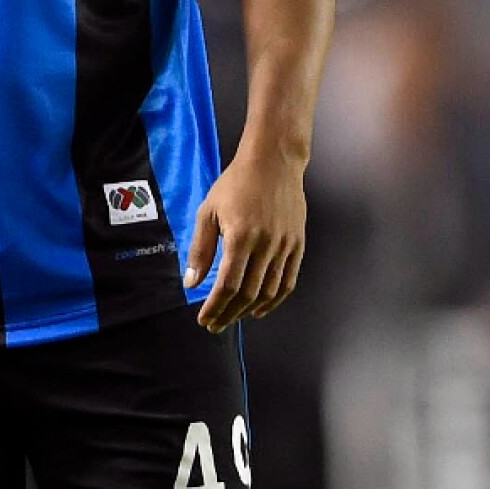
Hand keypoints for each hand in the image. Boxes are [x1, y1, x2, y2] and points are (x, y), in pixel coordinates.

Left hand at [186, 146, 306, 332]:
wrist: (273, 163)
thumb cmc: (234, 184)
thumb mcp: (208, 211)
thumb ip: (201, 248)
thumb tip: (192, 282)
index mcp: (241, 237)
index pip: (228, 285)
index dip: (216, 306)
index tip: (204, 319)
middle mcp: (266, 245)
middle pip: (249, 293)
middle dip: (229, 313)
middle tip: (215, 325)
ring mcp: (286, 246)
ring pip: (269, 291)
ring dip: (250, 310)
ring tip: (233, 318)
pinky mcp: (298, 245)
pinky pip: (288, 281)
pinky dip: (275, 299)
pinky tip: (260, 308)